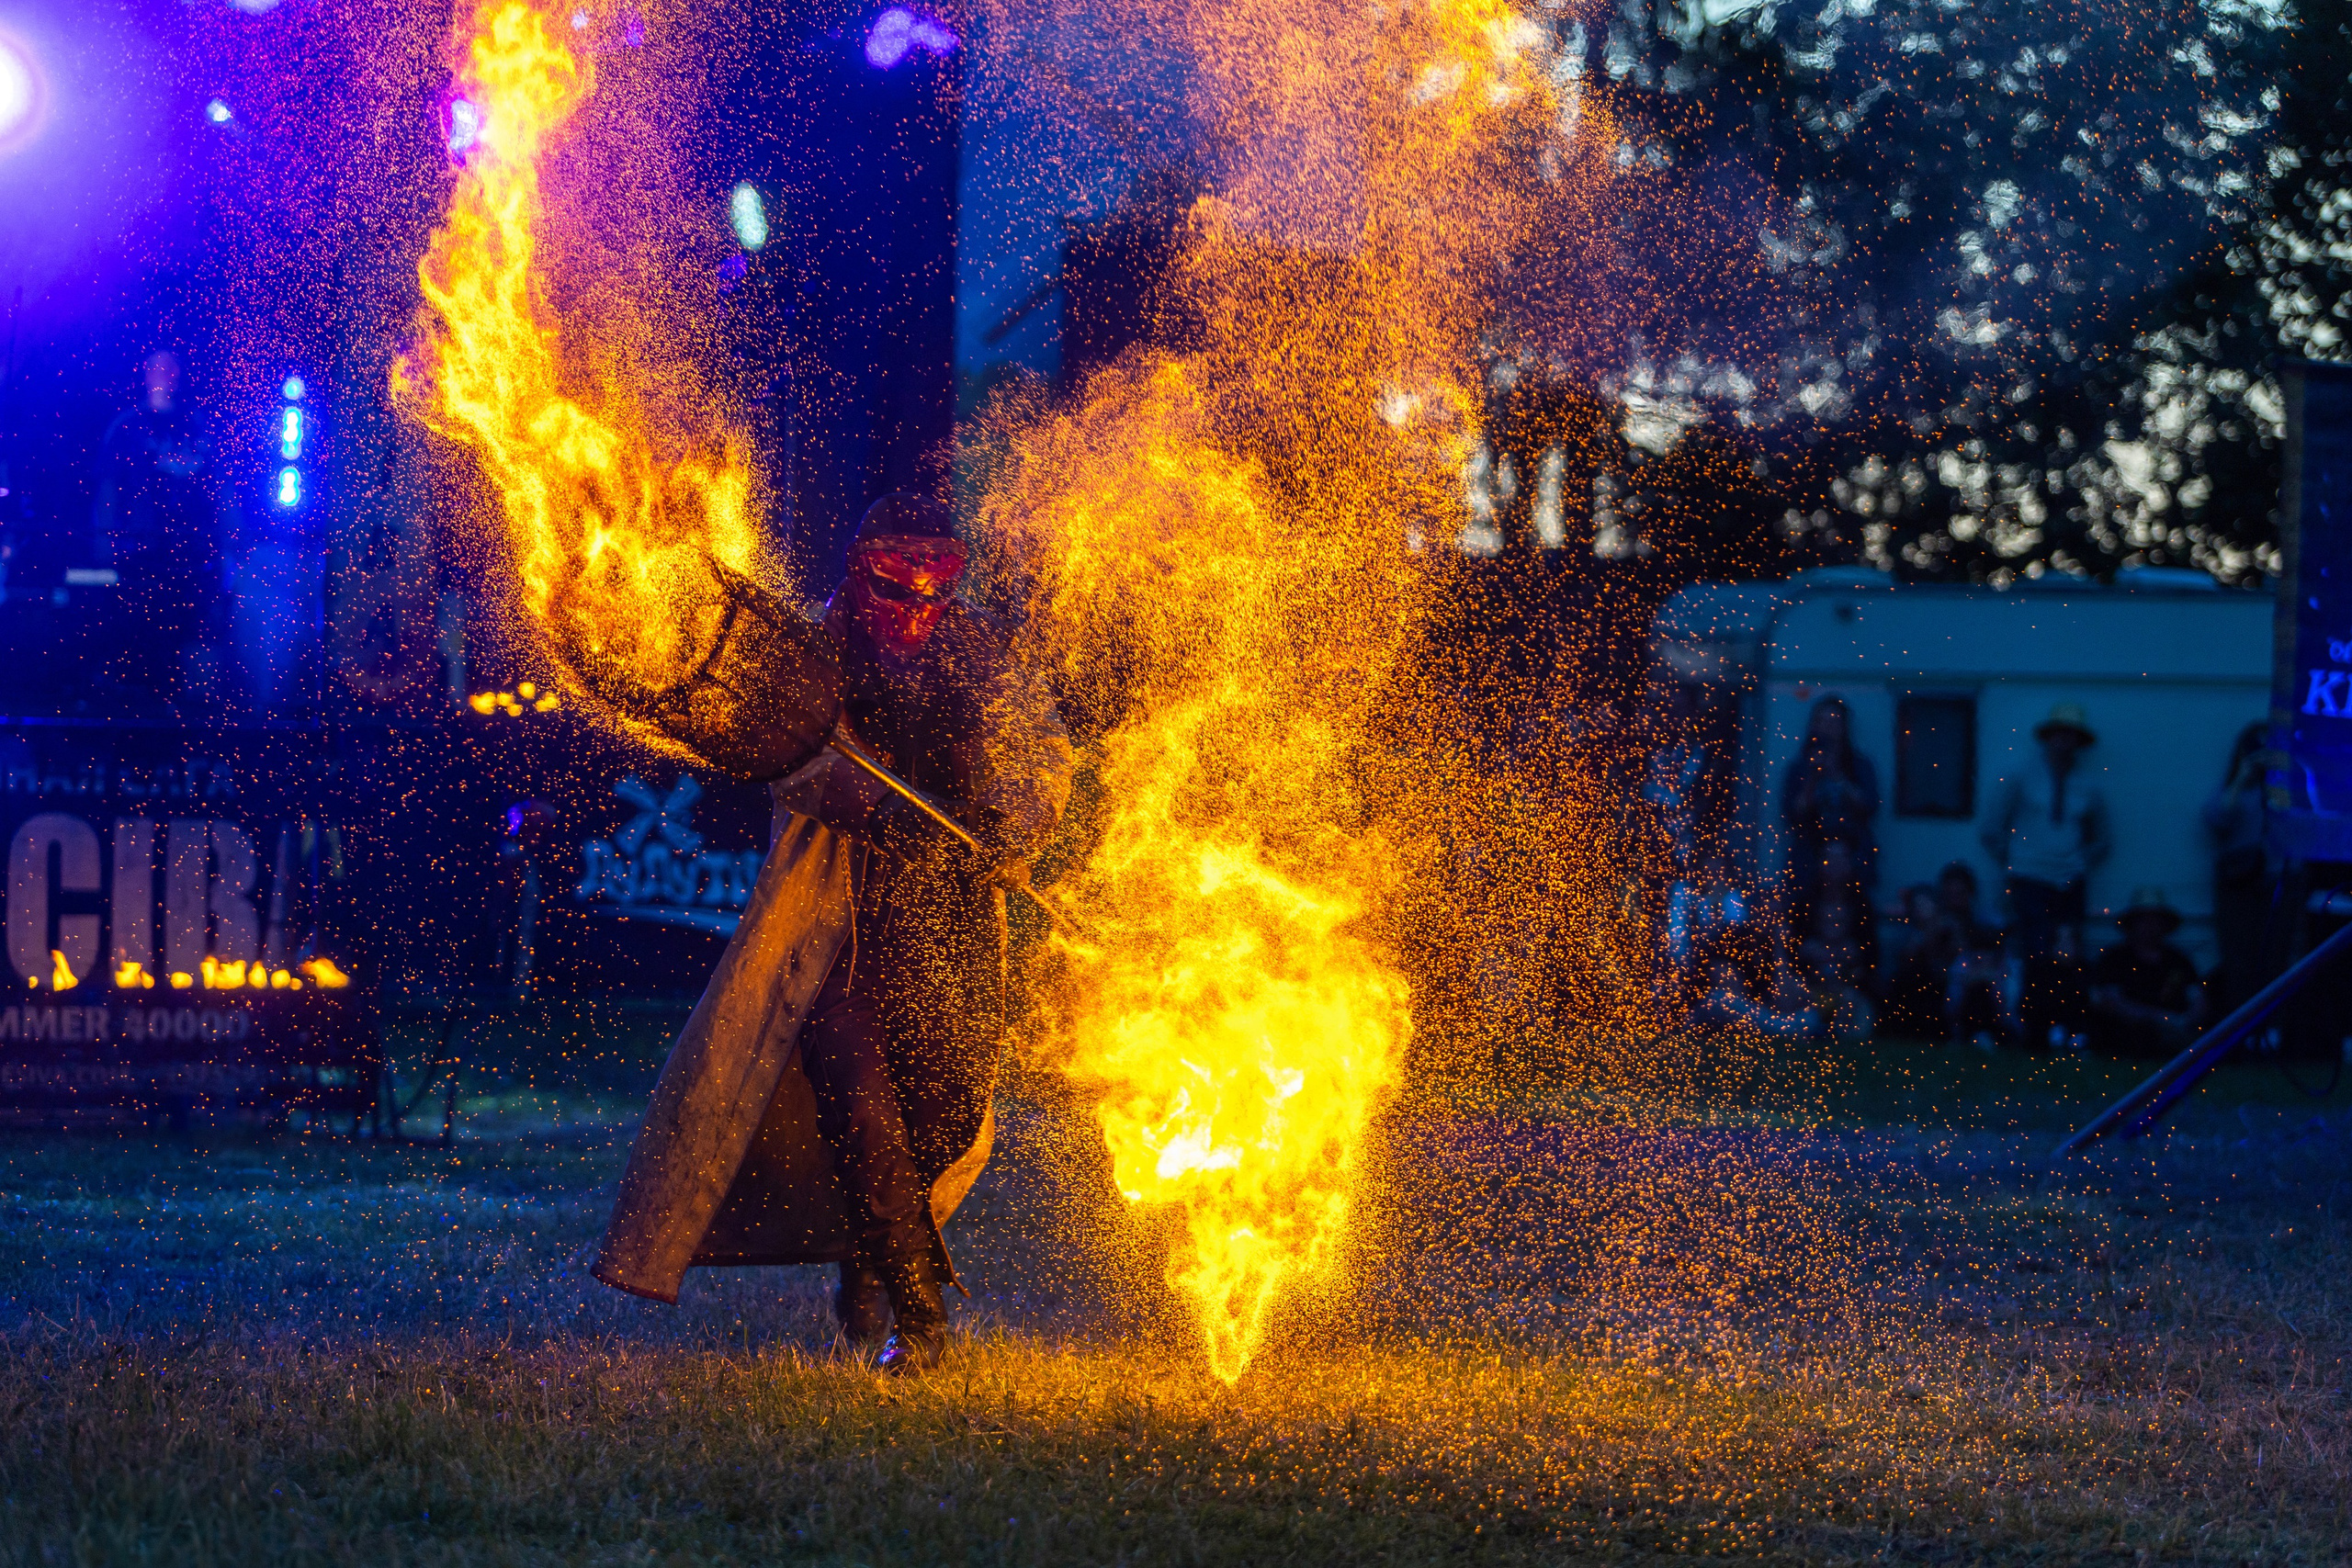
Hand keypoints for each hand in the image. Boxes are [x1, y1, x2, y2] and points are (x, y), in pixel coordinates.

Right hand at [868, 797, 1014, 879]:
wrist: (888, 807)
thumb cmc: (917, 806)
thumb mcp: (930, 802)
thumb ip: (948, 806)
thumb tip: (964, 805)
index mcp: (914, 806)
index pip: (925, 824)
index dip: (934, 837)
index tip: (940, 845)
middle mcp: (901, 816)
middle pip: (914, 837)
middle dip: (925, 851)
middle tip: (935, 861)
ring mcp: (891, 827)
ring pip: (904, 846)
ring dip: (915, 859)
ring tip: (926, 867)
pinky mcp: (884, 837)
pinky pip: (893, 851)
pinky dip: (903, 860)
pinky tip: (912, 866)